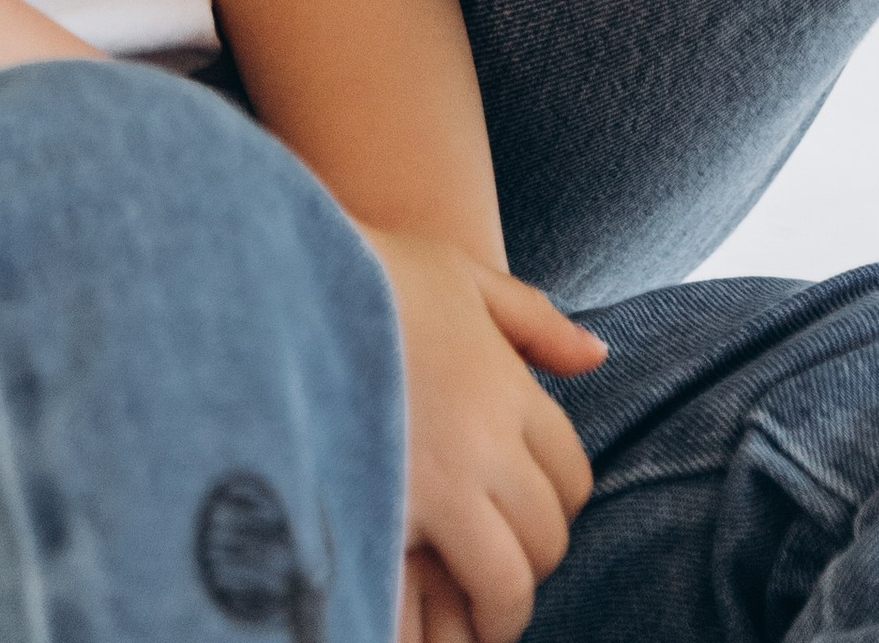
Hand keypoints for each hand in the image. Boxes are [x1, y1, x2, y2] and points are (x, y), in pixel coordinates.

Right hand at [363, 234, 602, 642]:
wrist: (281, 280)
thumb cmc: (367, 271)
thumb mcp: (460, 274)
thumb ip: (534, 318)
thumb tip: (597, 356)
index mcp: (507, 385)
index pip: (571, 471)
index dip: (557, 499)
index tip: (530, 510)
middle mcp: (486, 439)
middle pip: (547, 530)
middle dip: (534, 555)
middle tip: (503, 563)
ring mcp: (439, 482)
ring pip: (510, 577)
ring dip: (503, 602)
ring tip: (482, 613)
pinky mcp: (388, 514)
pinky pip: (448, 593)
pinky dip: (455, 609)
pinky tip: (436, 608)